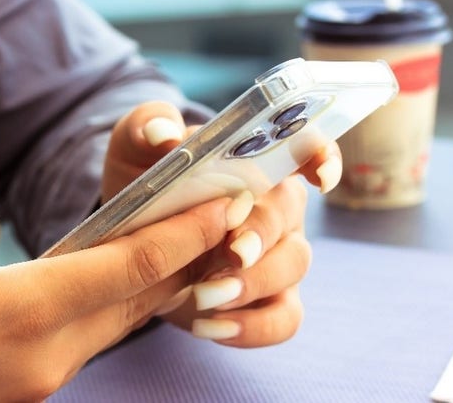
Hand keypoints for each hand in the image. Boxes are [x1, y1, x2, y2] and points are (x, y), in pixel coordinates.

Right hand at [0, 200, 238, 401]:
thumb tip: (2, 242)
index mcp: (19, 314)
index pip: (125, 268)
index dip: (181, 234)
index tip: (223, 205)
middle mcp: (43, 356)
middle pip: (135, 300)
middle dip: (184, 257)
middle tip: (219, 217)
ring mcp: (37, 380)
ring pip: (113, 323)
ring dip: (150, 284)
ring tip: (181, 242)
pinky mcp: (24, 389)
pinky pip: (84, 340)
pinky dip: (110, 308)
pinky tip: (114, 282)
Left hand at [101, 101, 342, 346]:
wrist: (130, 238)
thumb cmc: (144, 182)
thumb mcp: (134, 147)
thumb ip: (148, 125)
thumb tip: (166, 135)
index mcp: (256, 163)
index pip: (307, 150)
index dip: (322, 158)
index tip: (317, 177)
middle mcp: (277, 208)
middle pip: (289, 216)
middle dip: (261, 234)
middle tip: (231, 253)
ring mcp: (279, 256)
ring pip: (294, 267)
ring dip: (253, 284)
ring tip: (203, 295)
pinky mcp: (268, 301)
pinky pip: (284, 320)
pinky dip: (252, 328)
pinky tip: (209, 326)